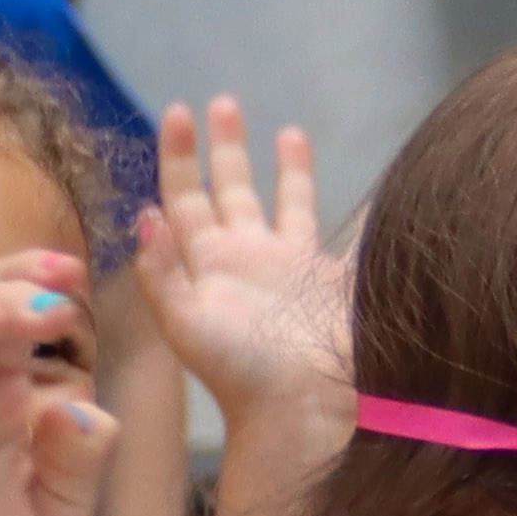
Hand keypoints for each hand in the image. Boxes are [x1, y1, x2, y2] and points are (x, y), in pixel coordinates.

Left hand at [132, 96, 346, 430]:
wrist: (300, 413)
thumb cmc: (240, 376)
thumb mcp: (185, 325)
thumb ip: (163, 272)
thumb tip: (144, 215)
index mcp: (207, 265)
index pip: (185, 199)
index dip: (179, 157)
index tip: (177, 112)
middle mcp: (246, 261)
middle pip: (229, 191)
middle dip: (224, 148)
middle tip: (221, 101)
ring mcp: (291, 270)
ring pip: (285, 205)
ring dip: (284, 168)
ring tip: (286, 130)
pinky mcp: (334, 281)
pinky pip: (349, 235)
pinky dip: (360, 214)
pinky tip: (372, 191)